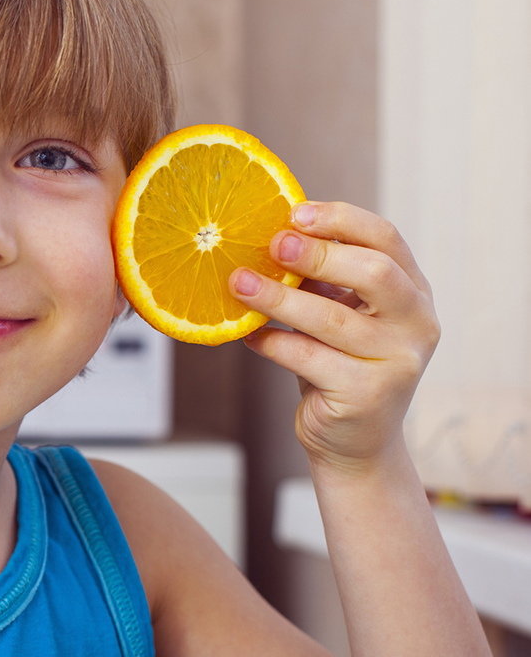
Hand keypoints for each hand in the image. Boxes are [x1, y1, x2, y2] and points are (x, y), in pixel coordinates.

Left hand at [229, 201, 439, 470]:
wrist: (355, 443)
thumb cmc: (341, 366)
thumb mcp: (340, 315)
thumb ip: (322, 280)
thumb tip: (270, 234)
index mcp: (414, 291)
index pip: (387, 240)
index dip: (342, 220)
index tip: (295, 213)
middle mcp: (417, 323)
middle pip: (374, 274)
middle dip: (319, 254)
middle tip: (272, 244)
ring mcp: (398, 361)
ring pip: (333, 320)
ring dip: (279, 298)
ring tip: (239, 284)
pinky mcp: (368, 395)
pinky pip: (310, 359)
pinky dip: (274, 343)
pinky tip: (249, 335)